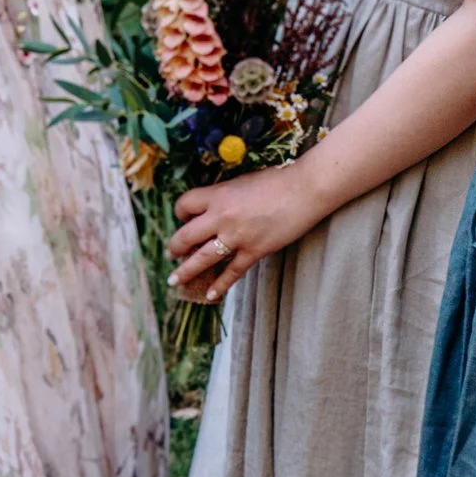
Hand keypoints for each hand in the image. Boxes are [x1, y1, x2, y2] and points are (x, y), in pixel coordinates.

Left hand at [170, 156, 330, 303]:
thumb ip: (225, 196)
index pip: (185, 205)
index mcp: (218, 195)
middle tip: (171, 254)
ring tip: (175, 280)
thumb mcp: (242, 182)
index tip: (184, 218)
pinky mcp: (254, 251)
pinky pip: (231, 272)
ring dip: (186, 271)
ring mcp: (237, 237)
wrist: (304, 190)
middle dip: (175, 247)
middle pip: (185, 236)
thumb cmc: (277, 181)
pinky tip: (210, 295)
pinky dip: (220, 285)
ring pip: (202, 258)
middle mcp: (221, 216)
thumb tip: (213, 208)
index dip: (181, 212)